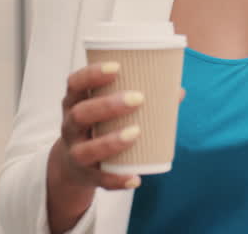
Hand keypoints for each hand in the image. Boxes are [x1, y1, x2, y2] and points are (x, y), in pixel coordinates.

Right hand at [49, 63, 148, 193]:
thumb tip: (177, 90)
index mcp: (75, 103)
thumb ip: (136, 97)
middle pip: (81, 114)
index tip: (116, 67)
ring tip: (135, 133)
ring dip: (110, 142)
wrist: (72, 164)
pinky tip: (134, 178)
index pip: (75, 84)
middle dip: (107, 105)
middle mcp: (70, 126)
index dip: (92, 74)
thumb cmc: (98, 125)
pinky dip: (116, 180)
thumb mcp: (105, 109)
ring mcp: (75, 152)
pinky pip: (99, 180)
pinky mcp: (86, 175)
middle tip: (137, 98)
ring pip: (86, 149)